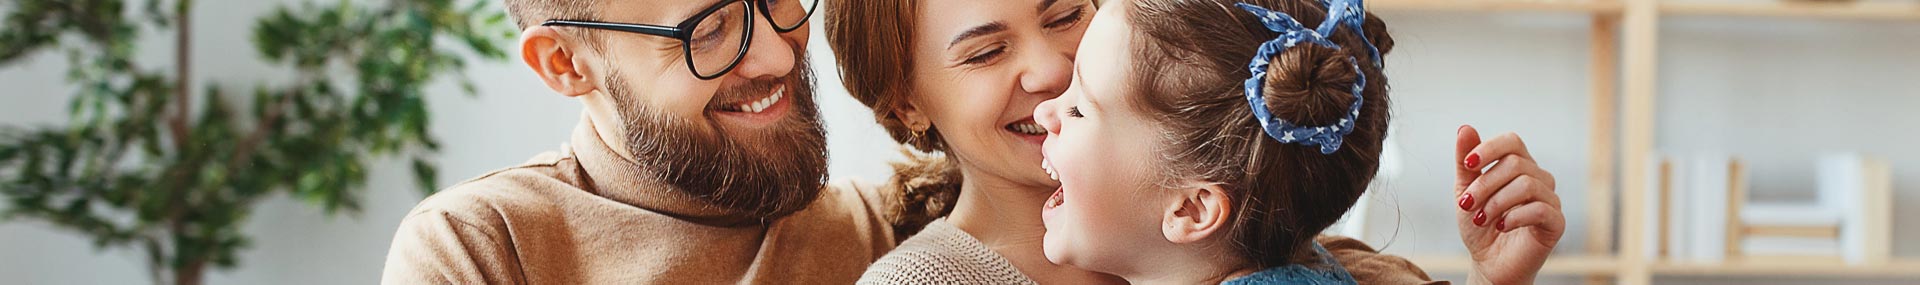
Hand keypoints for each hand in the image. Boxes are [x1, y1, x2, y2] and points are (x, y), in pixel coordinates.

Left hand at [1452, 125, 1564, 284]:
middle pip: (1516, 164)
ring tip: (1481, 219)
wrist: (1489, 263)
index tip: (1467, 164)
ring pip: (1527, 185)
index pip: (1512, 142)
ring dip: (1496, 202)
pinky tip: (1501, 226)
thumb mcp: (1465, 191)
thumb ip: (1466, 162)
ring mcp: (1550, 200)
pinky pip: (1540, 209)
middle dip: (1484, 184)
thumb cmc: (1480, 225)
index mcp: (1518, 167)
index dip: (1489, 148)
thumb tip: (1465, 127)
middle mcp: (1538, 178)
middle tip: (1466, 204)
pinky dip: (1514, 216)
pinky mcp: (1556, 223)